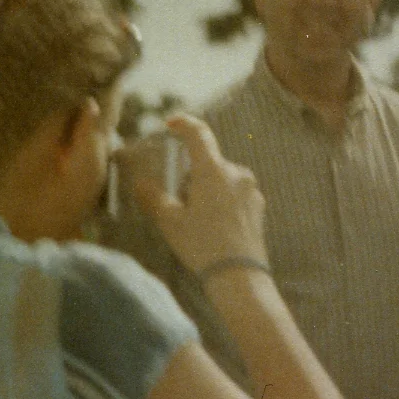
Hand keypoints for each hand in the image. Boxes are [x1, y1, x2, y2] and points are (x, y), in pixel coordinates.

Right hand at [134, 116, 266, 276]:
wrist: (239, 274)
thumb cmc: (202, 244)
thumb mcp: (169, 220)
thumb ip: (153, 196)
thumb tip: (141, 183)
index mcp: (214, 171)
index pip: (199, 134)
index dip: (184, 124)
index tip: (171, 124)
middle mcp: (237, 173)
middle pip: (208, 162)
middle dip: (190, 174)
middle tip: (177, 201)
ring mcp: (251, 189)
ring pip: (221, 178)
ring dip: (205, 188)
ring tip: (196, 218)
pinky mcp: (258, 204)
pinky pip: (234, 192)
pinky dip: (220, 199)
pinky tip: (212, 224)